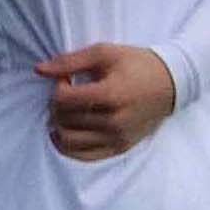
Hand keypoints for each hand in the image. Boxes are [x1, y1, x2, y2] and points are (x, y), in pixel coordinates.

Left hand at [37, 42, 179, 160]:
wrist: (171, 83)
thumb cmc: (137, 64)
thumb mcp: (105, 53)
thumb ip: (70, 61)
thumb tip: (38, 69)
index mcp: (111, 95)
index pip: (64, 99)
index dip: (57, 86)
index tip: (66, 79)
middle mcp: (114, 121)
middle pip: (64, 119)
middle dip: (56, 104)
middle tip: (66, 92)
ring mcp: (117, 138)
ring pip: (69, 140)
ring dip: (58, 125)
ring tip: (65, 112)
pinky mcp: (120, 148)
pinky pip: (84, 156)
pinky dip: (67, 147)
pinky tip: (63, 133)